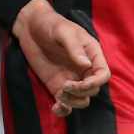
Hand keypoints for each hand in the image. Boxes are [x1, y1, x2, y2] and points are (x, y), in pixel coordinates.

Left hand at [12, 0, 109, 117]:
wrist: (30, 26)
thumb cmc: (50, 23)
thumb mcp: (63, 31)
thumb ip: (74, 48)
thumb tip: (87, 65)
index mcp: (91, 54)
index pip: (103, 74)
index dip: (95, 83)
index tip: (81, 84)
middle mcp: (84, 69)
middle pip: (93, 90)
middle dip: (81, 92)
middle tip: (64, 85)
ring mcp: (71, 79)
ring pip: (81, 100)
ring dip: (72, 102)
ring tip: (59, 94)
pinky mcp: (57, 86)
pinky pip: (66, 103)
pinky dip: (63, 110)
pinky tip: (55, 108)